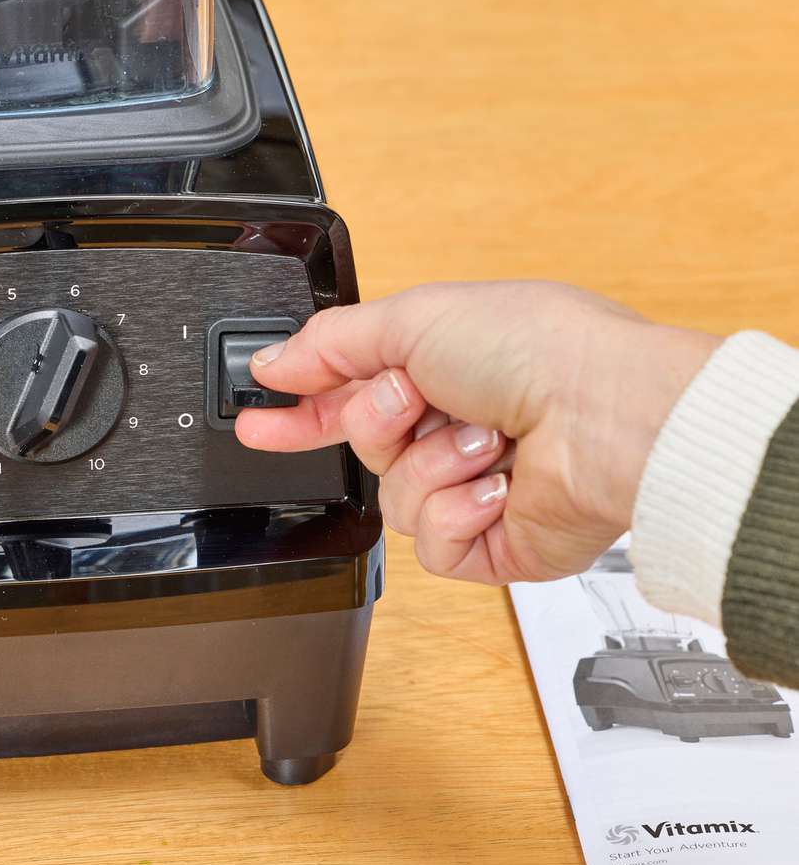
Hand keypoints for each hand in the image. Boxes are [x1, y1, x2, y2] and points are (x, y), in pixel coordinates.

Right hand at [237, 282, 719, 583]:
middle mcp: (457, 428)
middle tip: (416, 399)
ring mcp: (475, 489)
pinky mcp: (492, 544)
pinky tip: (495, 486)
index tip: (255, 422)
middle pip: (363, 448)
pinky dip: (456, 511)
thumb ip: (329, 345)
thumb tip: (272, 363)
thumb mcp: (412, 318)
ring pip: (392, 500)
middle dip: (380, 422)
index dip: (299, 414)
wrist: (609, 420)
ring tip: (483, 441)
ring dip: (430, 464)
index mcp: (442, 369)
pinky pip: (428, 546)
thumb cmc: (537, 351)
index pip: (347, 399)